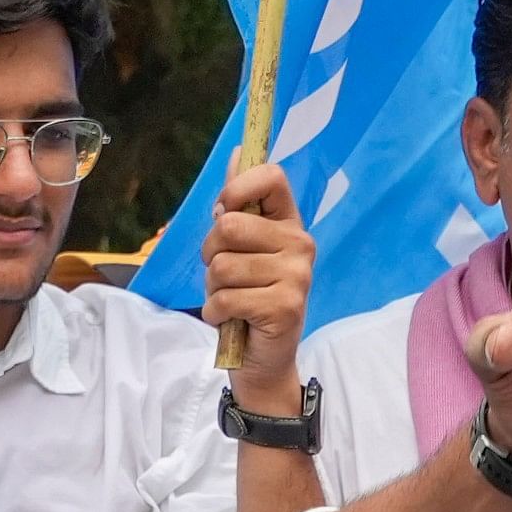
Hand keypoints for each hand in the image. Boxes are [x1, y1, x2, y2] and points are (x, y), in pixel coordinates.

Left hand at [207, 162, 318, 410]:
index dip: (236, 189)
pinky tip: (231, 319)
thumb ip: (237, 204)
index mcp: (289, 223)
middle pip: (229, 226)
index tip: (223, 211)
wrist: (262, 359)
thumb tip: (237, 152)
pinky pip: (226, 298)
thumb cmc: (247, 298)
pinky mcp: (285, 307)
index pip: (270, 177)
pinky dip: (215, 312)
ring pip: (223, 266)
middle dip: (210, 254)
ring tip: (231, 300)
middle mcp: (301, 244)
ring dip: (213, 289)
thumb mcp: (240, 249)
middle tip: (224, 275)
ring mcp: (297, 276)